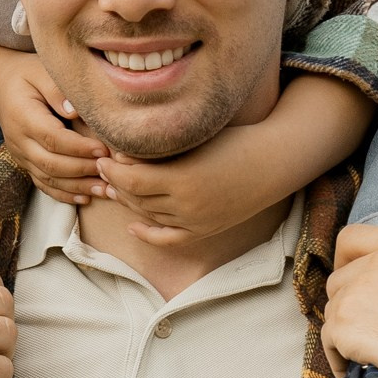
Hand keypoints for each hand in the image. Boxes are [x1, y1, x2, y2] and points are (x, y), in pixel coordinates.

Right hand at [0, 56, 105, 202]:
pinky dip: (64, 193)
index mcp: (22, 116)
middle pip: (50, 163)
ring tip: (106, 190)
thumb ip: (56, 90)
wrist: (0, 88)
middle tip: (110, 172)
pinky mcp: (25, 164)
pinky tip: (85, 197)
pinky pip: (43, 183)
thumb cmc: (27, 76)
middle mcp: (19, 140)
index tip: (103, 149)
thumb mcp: (40, 71)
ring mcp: (20, 155)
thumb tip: (75, 111)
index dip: (78, 147)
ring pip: (48, 178)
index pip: (52, 137)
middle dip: (82, 170)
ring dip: (77, 186)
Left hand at [93, 120, 289, 245]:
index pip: (131, 180)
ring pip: (149, 216)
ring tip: (116, 187)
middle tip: (104, 168)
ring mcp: (196, 221)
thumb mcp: (194, 138)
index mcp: (182, 179)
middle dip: (116, 182)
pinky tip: (133, 226)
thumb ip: (159, 148)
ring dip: (129, 202)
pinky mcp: (204, 230)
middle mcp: (187, 206)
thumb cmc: (234, 140)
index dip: (112, 169)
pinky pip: (169, 238)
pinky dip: (148, 234)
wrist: (273, 162)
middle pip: (137, 199)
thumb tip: (121, 152)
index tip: (104, 156)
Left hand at [321, 205, 377, 377]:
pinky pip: (328, 342)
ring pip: (333, 311)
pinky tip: (361, 371)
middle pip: (340, 280)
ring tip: (373, 354)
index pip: (352, 238)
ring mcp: (359, 293)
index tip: (360, 287)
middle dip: (351, 305)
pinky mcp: (346, 325)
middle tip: (376, 332)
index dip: (347, 262)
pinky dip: (339, 358)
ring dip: (346, 333)